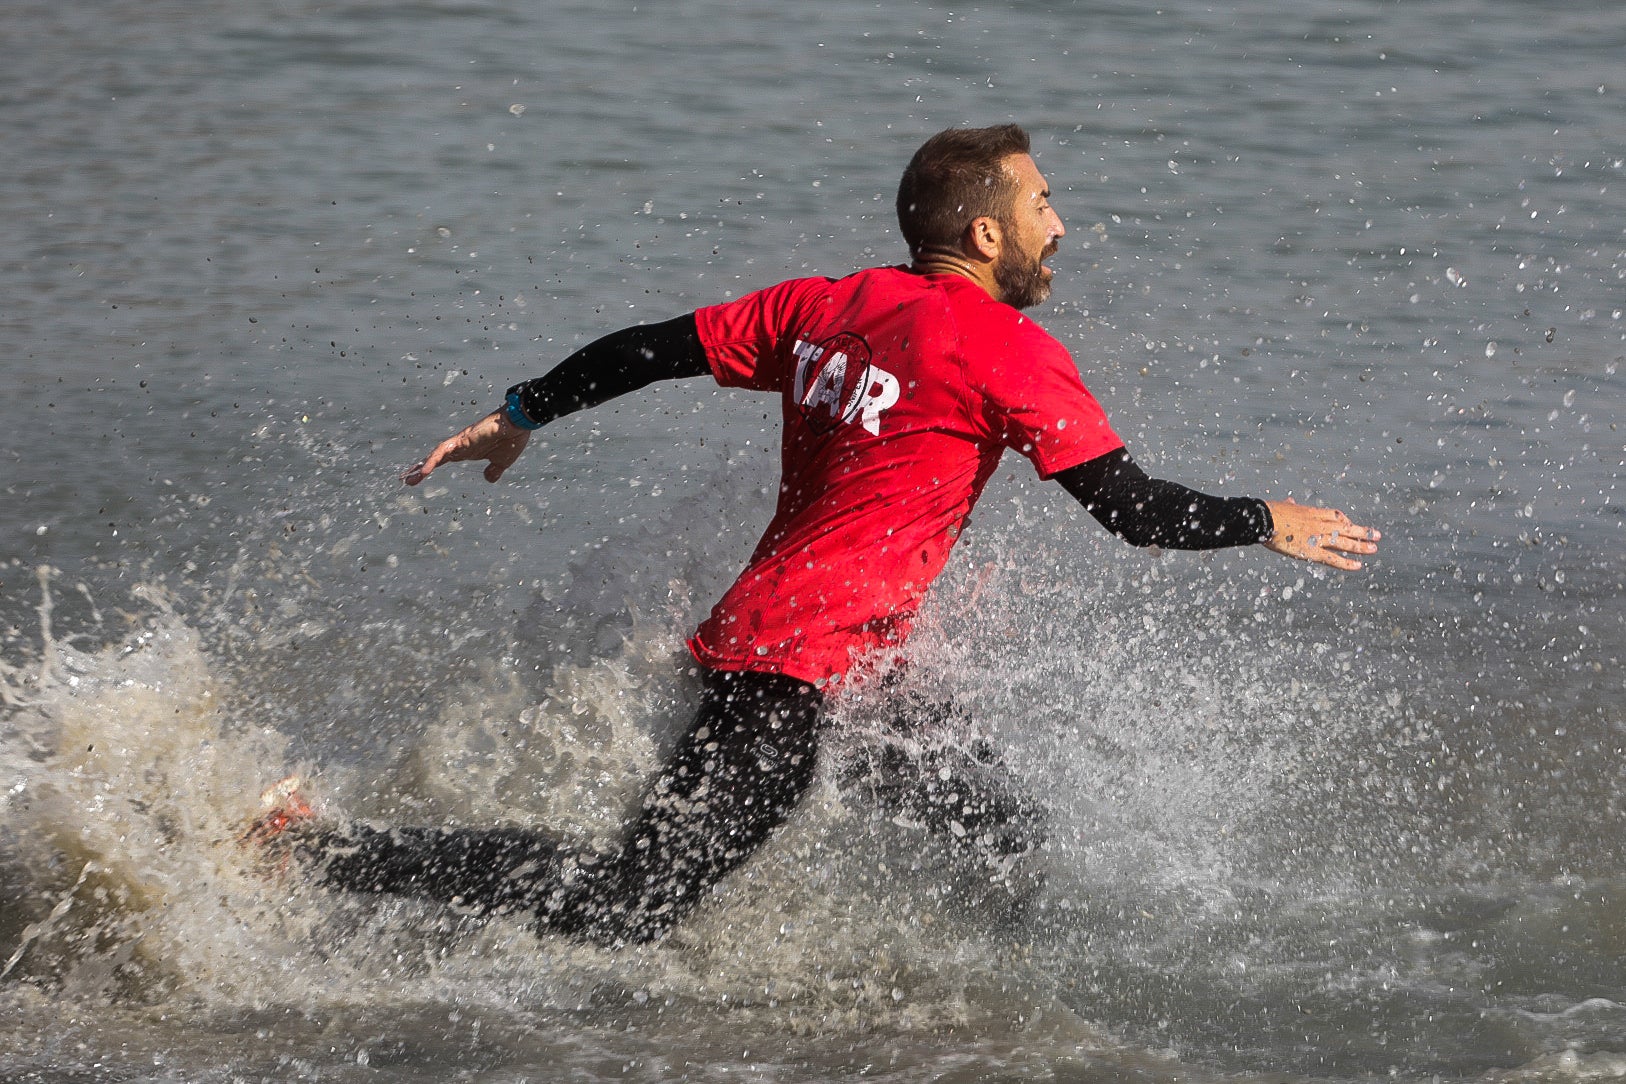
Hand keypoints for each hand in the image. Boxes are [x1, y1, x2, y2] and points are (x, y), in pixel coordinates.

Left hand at [402, 409, 531, 485]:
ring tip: (410, 479)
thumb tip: (489, 479)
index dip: (430, 468)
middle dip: (420, 468)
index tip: (417, 477)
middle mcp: (461, 446)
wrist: (519, 424)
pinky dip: (433, 460)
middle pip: (435, 457)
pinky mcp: (463, 439)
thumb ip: (494, 470)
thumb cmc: (512, 439)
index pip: (443, 460)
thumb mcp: (502, 462)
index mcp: (468, 451)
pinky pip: (443, 451)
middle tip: (405, 480)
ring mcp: (460, 442)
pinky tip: (425, 471)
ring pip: (436, 454)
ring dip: (422, 466)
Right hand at [1261, 498, 1380, 570]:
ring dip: (1360, 546)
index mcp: (1313, 513)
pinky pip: (1333, 558)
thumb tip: (1290, 501)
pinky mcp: (1312, 551)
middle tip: (1376, 535)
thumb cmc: (1270, 512)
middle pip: (1346, 528)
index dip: (1345, 521)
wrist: (1266, 519)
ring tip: (1374, 548)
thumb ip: (1290, 505)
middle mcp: (1320, 525)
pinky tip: (1358, 566)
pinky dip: (1346, 563)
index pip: (1335, 516)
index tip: (1350, 525)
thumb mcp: (1284, 506)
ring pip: (1344, 542)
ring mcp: (1318, 538)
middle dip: (1362, 531)